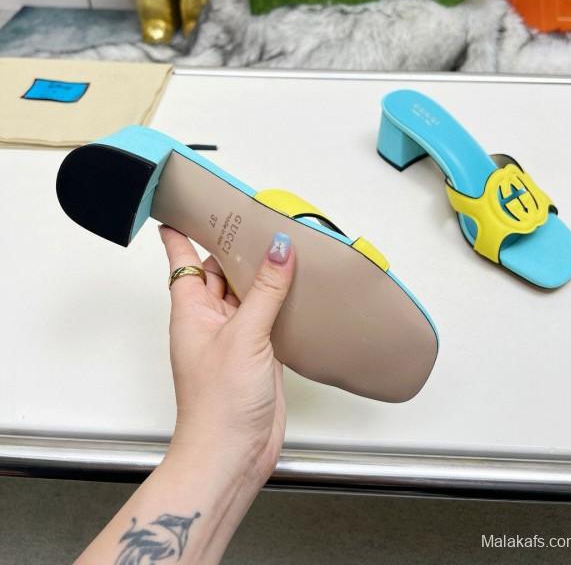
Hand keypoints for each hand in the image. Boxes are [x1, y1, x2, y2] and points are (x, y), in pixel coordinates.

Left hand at [159, 226, 294, 488]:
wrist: (233, 455)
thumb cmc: (217, 406)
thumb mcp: (243, 336)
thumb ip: (265, 290)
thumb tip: (279, 249)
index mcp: (192, 309)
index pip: (181, 258)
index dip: (181, 231)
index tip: (184, 205)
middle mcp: (211, 319)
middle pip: (221, 270)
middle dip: (237, 246)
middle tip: (257, 217)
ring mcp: (235, 336)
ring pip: (248, 292)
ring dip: (264, 273)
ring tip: (283, 244)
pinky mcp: (258, 352)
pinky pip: (268, 315)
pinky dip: (281, 300)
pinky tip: (298, 288)